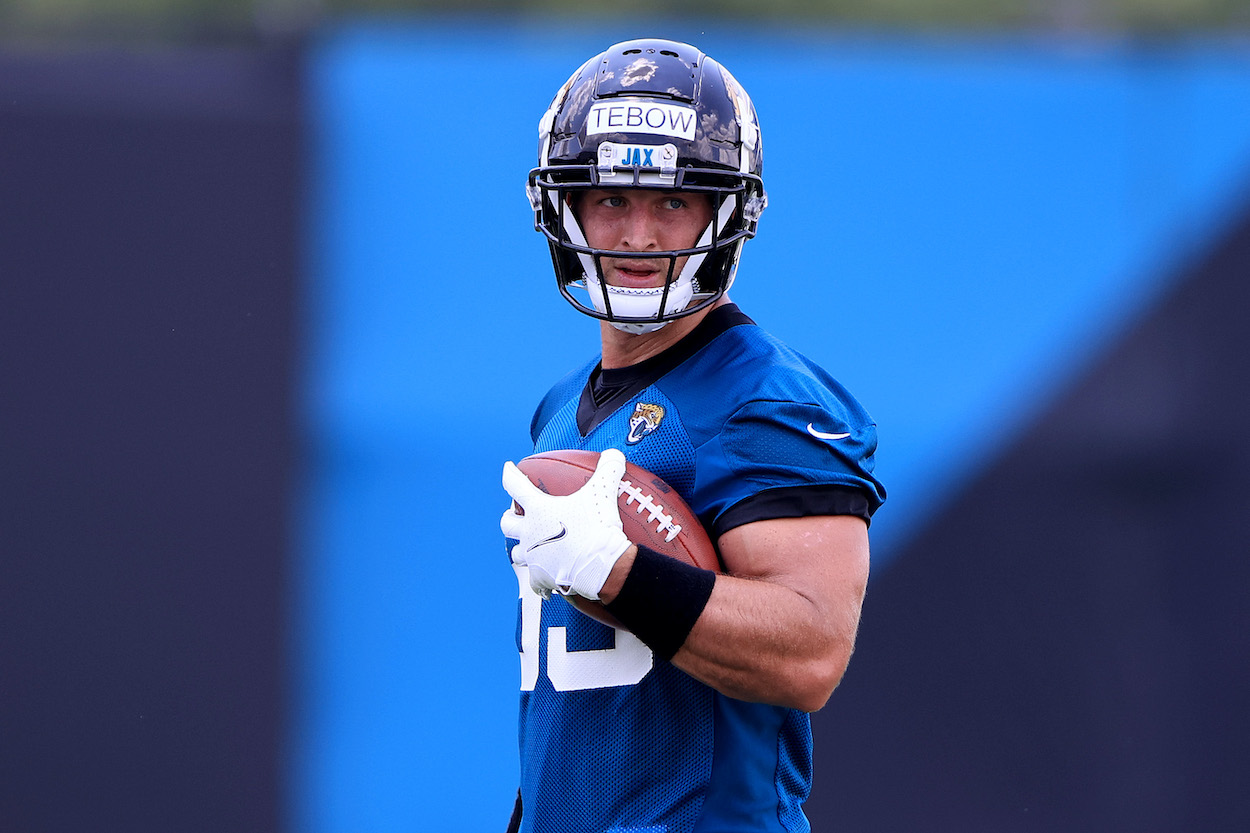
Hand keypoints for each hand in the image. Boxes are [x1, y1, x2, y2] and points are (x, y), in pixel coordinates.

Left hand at [500, 448, 631, 599]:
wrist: (600, 566)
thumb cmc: (597, 527)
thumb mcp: (603, 493)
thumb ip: (608, 470)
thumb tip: (615, 454)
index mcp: (538, 510)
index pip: (515, 486)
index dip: (509, 474)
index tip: (507, 468)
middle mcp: (529, 533)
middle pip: (507, 524)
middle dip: (509, 517)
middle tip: (513, 514)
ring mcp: (534, 558)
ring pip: (516, 553)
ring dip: (521, 549)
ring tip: (528, 547)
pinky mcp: (541, 579)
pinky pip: (535, 581)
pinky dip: (539, 580)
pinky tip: (544, 583)